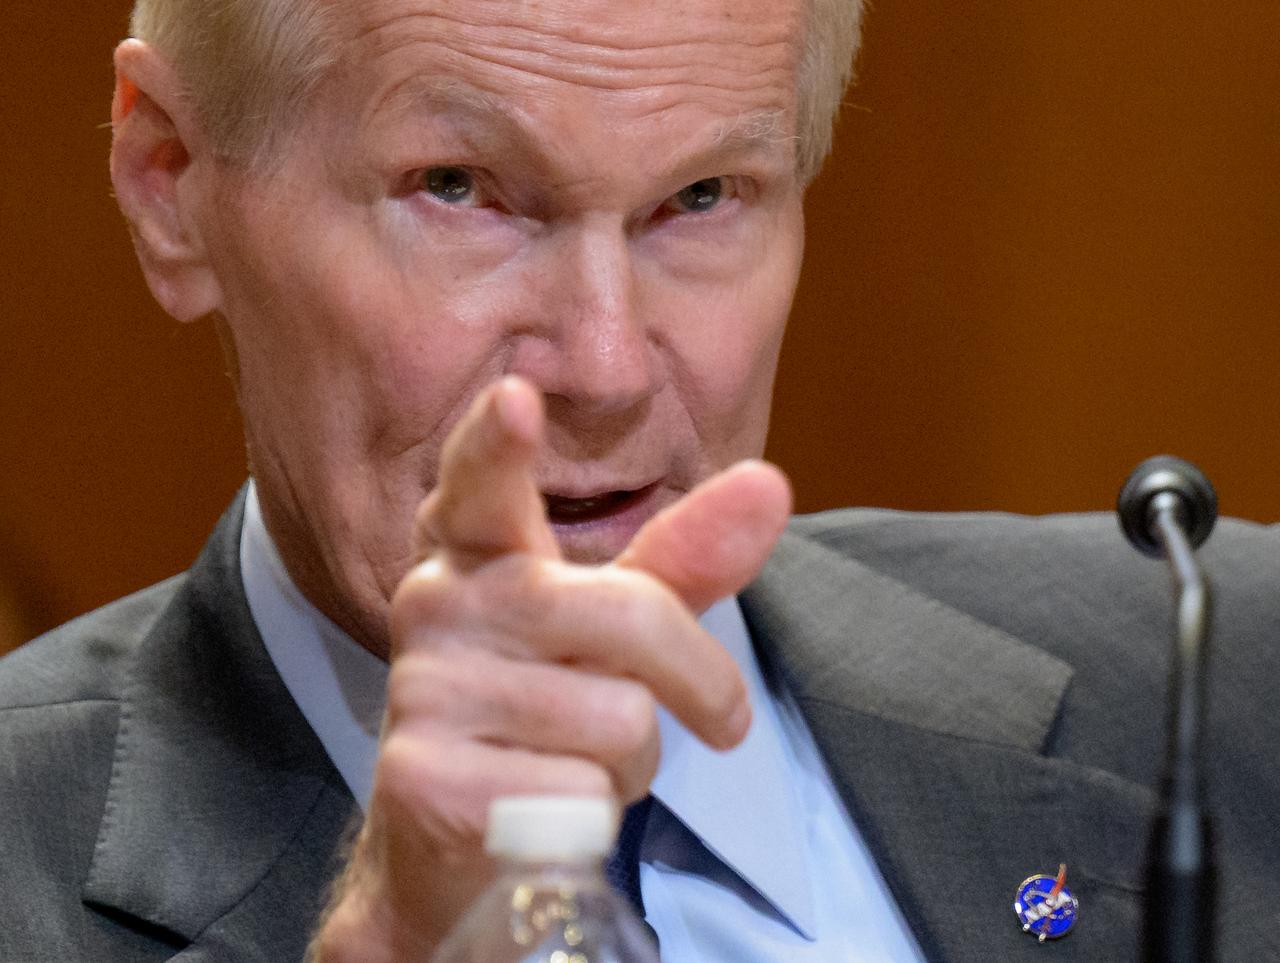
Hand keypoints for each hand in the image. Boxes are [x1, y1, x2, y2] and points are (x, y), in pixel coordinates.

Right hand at [309, 376, 790, 961]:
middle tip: (714, 718)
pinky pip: (581, 795)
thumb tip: (769, 484)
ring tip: (572, 762)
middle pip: (629, 614)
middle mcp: (436, 602)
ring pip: (617, 718)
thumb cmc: (545, 717)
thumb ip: (684, 562)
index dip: (498, 442)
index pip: (482, 481)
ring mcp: (424, 689)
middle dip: (699, 680)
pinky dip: (593, 819)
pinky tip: (542, 813)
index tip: (515, 398)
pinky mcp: (425, 780)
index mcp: (478, 550)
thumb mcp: (616, 634)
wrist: (459, 847)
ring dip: (630, 761)